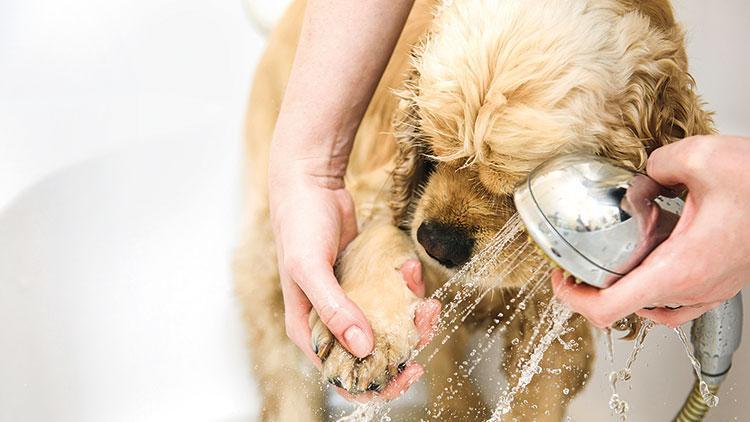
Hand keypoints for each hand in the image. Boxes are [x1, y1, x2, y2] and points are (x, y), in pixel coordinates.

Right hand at [269, 169, 440, 399]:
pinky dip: (407, 288)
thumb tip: (363, 346)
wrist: (310, 185)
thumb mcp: (309, 268)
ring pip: (390, 327)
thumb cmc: (300, 226)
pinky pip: (393, 297)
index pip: (343, 376)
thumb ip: (333, 308)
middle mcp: (331, 323)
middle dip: (406, 345)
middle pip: (374, 355)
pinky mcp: (367, 284)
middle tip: (426, 322)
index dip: (377, 384)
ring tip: (427, 299)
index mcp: (309, 330)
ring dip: (413, 316)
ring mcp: (351, 303)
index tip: (409, 371)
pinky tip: (407, 268)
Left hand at [552, 135, 749, 327]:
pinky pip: (676, 299)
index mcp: (679, 269)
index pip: (609, 309)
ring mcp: (709, 290)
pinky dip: (652, 286)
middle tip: (577, 265)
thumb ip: (656, 164)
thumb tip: (645, 173)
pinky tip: (649, 256)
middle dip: (594, 289)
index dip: (573, 300)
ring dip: (624, 289)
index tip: (560, 280)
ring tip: (607, 263)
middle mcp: (692, 288)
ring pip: (652, 308)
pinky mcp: (719, 282)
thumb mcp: (699, 158)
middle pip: (625, 310)